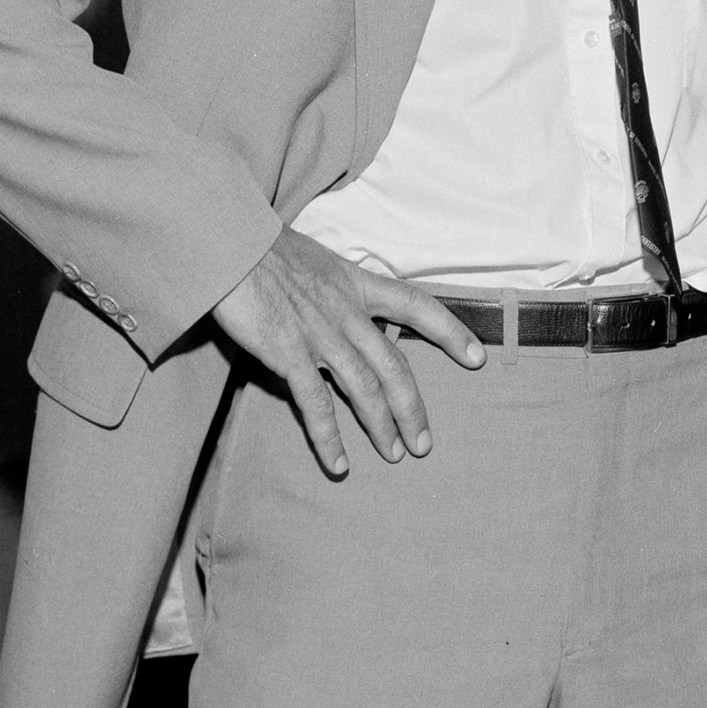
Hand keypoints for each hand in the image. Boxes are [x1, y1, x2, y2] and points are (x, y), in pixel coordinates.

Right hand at [211, 228, 482, 476]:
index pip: (417, 306)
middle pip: (394, 365)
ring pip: (364, 388)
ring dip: (381, 426)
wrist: (230, 243)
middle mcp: (348, 312)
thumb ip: (335, 287)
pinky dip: (328, 437)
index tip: (477, 358)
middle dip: (413, 408)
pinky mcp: (288, 353)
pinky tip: (338, 464)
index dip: (450, 331)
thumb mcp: (318, 259)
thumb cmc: (265, 248)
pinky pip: (315, 403)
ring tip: (395, 455)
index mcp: (358, 284)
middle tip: (424, 443)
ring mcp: (320, 334)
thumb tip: (340, 301)